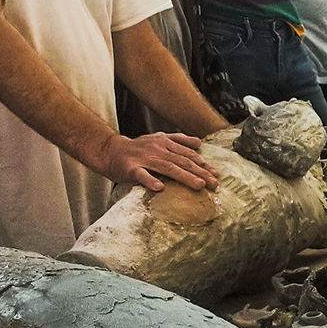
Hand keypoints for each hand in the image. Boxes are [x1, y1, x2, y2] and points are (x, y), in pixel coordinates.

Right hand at [98, 132, 219, 192]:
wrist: (110, 150)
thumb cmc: (138, 148)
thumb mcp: (159, 138)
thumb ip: (179, 140)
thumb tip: (199, 144)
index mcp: (166, 142)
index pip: (189, 154)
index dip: (204, 164)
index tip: (216, 174)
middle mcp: (158, 149)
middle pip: (183, 161)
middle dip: (200, 172)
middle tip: (214, 183)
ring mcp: (145, 158)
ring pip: (167, 168)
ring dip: (184, 177)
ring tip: (199, 185)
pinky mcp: (131, 168)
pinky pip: (141, 175)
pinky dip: (151, 181)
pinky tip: (160, 188)